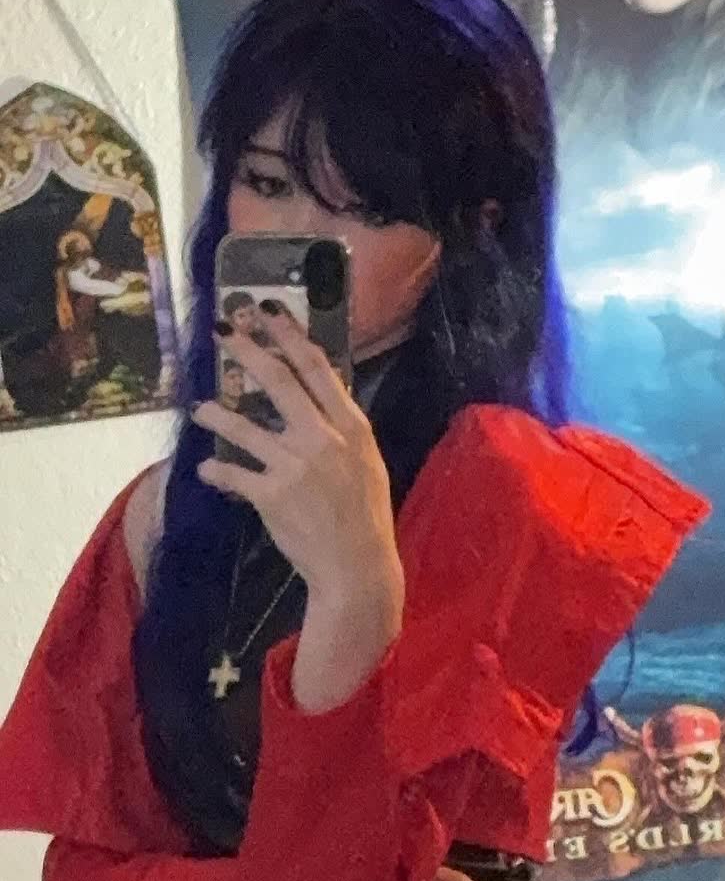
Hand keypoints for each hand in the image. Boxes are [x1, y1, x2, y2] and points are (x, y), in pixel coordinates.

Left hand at [191, 303, 400, 607]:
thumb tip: (317, 399)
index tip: (269, 314)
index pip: (318, 370)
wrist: (357, 566)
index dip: (290, 337)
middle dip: (246, 351)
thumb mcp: (367, 464)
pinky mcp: (270, 495)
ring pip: (242, 426)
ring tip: (201, 409)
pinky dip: (215, 472)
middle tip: (224, 333)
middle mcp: (322, 439)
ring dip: (215, 415)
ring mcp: (294, 466)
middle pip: (278, 382)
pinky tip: (207, 471)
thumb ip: (342, 431)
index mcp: (352, 428)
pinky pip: (232, 474)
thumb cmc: (365, 517)